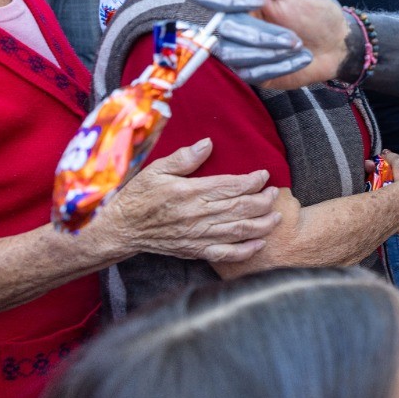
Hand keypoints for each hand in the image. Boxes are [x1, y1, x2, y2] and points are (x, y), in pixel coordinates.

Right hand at [85, 139, 280, 264]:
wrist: (121, 229)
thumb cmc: (138, 196)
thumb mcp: (156, 170)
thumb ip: (184, 158)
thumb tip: (208, 144)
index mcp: (190, 192)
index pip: (230, 186)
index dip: (252, 181)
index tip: (263, 175)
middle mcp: (197, 215)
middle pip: (240, 208)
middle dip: (263, 201)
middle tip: (275, 194)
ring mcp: (197, 236)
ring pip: (238, 231)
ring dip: (261, 224)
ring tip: (277, 217)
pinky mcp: (195, 251)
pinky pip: (225, 254)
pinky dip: (245, 251)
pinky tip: (259, 244)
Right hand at [192, 0, 348, 87]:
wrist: (336, 45)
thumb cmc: (314, 10)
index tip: (260, 0)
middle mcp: (231, 19)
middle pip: (223, 26)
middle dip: (261, 33)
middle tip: (293, 36)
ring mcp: (237, 47)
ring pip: (232, 52)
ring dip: (271, 51)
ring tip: (298, 46)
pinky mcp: (248, 71)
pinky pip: (249, 72)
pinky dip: (278, 66)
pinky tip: (299, 59)